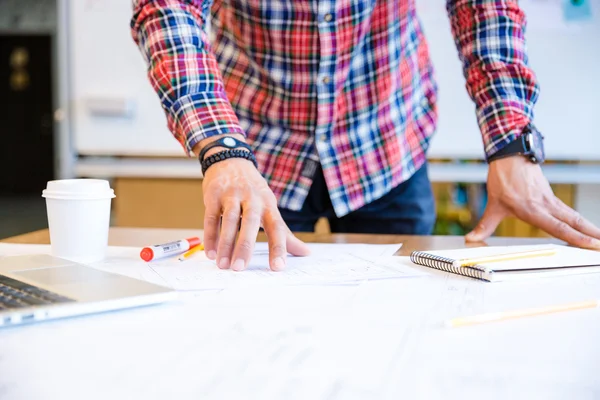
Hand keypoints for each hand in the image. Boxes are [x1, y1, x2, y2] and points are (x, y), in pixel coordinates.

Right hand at [198, 138, 309, 270]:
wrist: (231, 161)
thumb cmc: (254, 191)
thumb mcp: (270, 207)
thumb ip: (284, 233)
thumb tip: (305, 252)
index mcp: (269, 205)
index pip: (277, 228)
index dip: (279, 248)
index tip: (278, 267)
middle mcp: (252, 199)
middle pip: (250, 223)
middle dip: (245, 246)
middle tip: (240, 268)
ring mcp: (232, 195)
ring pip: (229, 220)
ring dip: (225, 243)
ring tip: (223, 264)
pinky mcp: (214, 195)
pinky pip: (211, 217)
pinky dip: (211, 235)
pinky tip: (210, 252)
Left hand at [466, 156, 599, 248]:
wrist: (510, 156)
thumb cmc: (502, 179)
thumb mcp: (493, 205)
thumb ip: (484, 225)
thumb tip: (470, 239)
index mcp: (533, 210)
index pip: (559, 228)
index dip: (577, 238)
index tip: (593, 245)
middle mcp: (546, 206)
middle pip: (574, 222)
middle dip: (593, 235)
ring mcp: (551, 200)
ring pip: (574, 216)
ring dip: (590, 228)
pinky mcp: (551, 197)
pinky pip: (569, 212)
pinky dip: (580, 221)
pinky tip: (588, 228)